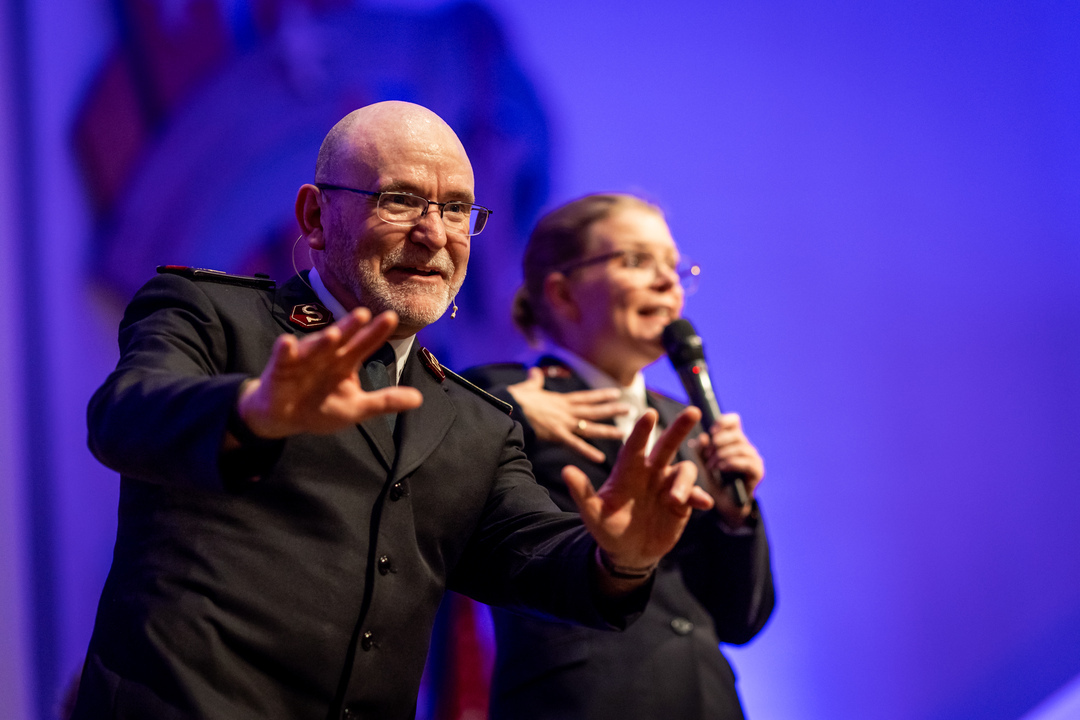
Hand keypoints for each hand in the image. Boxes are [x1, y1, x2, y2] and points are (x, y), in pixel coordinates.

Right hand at [234, 308, 422, 439]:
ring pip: (314, 347)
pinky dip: (284, 350)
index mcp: (346, 361)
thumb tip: (419, 398)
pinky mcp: (280, 369)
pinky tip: (287, 342)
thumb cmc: (321, 407)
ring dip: (322, 340)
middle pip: (341, 338)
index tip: (391, 317)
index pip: (364, 343)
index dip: (376, 332)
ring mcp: (304, 359)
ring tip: (332, 334)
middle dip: (350, 327)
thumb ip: (385, 401)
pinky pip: (282, 357)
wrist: (285, 418)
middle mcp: (327, 355)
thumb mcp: (357, 407)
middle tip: (363, 314)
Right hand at [506, 367, 628, 462]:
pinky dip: (587, 452)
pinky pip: (574, 445)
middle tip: (630, 410)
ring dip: (606, 430)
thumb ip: (534, 381)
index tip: (616, 393)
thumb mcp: (527, 387)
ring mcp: (562, 422)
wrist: (507, 407)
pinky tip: (600, 458)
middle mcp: (565, 410)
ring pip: (589, 426)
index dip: (601, 396)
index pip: (585, 397)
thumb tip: (534, 372)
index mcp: (560, 400)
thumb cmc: (514, 399)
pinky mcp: (555, 434)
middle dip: (611, 410)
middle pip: (593, 410)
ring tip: (623, 432)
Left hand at [563, 407, 713, 575]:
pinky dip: (700, 496)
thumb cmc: (607, 528)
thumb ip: (582, 492)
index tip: (649, 414)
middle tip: (693, 411)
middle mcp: (651, 473)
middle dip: (679, 428)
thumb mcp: (593, 513)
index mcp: (628, 470)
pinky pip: (695, 494)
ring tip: (674, 500)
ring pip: (684, 471)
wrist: (628, 553)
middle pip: (667, 445)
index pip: (636, 445)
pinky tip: (703, 503)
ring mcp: (668, 486)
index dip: (642, 430)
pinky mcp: (683, 503)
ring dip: (683, 482)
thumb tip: (566, 471)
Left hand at [694, 412, 764, 525]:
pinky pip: (746, 462)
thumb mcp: (705, 462)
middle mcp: (746, 446)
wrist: (725, 504)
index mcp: (733, 440)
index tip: (712, 430)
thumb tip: (703, 437)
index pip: (734, 421)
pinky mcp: (757, 472)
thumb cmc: (715, 481)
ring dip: (722, 455)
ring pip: (740, 447)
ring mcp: (754, 458)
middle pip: (735, 434)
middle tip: (707, 455)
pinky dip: (731, 463)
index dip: (724, 422)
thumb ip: (702, 450)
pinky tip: (720, 468)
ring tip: (711, 466)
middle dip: (718, 442)